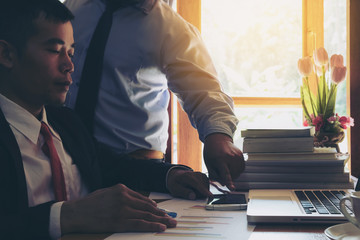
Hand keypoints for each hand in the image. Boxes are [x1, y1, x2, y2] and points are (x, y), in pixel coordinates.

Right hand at [61, 184, 176, 233]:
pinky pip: (139, 224)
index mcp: (122, 189)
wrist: (75, 213)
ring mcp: (123, 209)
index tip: (162, 211)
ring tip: (171, 223)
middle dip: (162, 213)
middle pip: (148, 207)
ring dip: (161, 220)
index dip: (155, 207)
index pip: (143, 199)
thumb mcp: (107, 192)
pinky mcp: (119, 221)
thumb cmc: (89, 204)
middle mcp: (124, 197)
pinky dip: (151, 225)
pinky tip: (160, 227)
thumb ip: (122, 195)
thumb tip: (137, 201)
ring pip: (146, 215)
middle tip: (173, 218)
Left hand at [167, 169, 211, 199]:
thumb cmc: (176, 182)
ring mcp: (202, 175)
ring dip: (200, 193)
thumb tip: (193, 196)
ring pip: (206, 189)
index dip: (204, 191)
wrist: (177, 175)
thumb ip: (183, 192)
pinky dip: (202, 190)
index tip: (210, 197)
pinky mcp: (205, 177)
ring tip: (191, 190)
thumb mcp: (175, 189)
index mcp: (188, 177)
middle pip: (203, 190)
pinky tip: (195, 188)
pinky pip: (206, 188)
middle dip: (198, 195)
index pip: (197, 185)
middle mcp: (197, 174)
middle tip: (189, 193)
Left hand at [203, 133, 244, 190]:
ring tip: (226, 167)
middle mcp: (230, 157)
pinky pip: (241, 168)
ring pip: (238, 173)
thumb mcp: (208, 163)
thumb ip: (214, 174)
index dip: (228, 182)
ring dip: (233, 174)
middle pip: (232, 175)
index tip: (232, 188)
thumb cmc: (211, 150)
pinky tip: (231, 165)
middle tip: (220, 170)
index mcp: (220, 159)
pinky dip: (237, 170)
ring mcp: (237, 156)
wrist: (218, 138)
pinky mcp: (241, 155)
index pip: (225, 173)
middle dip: (227, 177)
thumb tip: (222, 184)